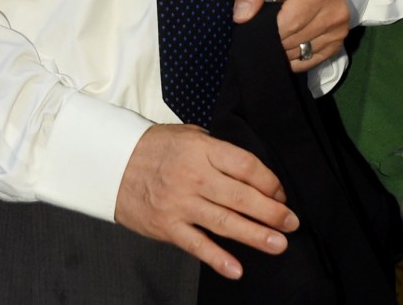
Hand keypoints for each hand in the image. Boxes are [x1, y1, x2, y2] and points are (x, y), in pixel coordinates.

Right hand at [114, 123, 298, 279]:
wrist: (111, 163)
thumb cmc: (153, 147)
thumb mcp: (187, 134)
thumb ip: (215, 148)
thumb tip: (246, 168)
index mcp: (202, 149)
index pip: (245, 166)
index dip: (269, 181)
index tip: (280, 192)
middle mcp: (194, 176)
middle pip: (241, 197)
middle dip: (271, 212)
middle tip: (291, 223)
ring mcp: (180, 203)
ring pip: (225, 222)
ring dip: (255, 235)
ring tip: (279, 244)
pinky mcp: (168, 226)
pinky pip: (197, 245)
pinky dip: (218, 259)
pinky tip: (237, 269)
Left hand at [233, 0, 349, 71]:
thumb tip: (241, 18)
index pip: (289, 23)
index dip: (267, 27)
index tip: (256, 19)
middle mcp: (336, 13)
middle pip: (294, 41)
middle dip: (272, 36)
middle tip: (265, 21)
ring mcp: (339, 30)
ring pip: (299, 54)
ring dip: (282, 47)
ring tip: (277, 27)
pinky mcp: (337, 43)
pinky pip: (308, 61)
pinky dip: (293, 55)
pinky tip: (287, 38)